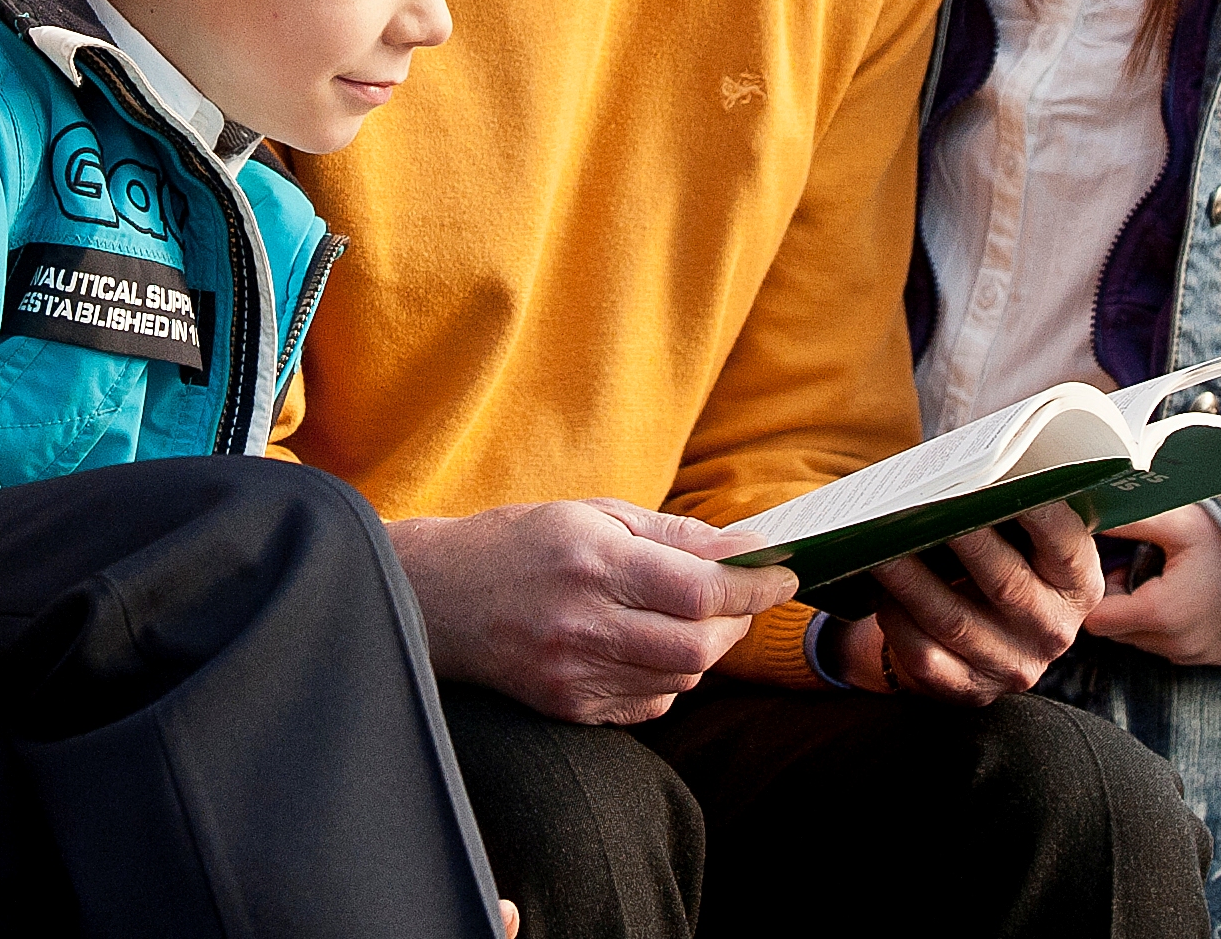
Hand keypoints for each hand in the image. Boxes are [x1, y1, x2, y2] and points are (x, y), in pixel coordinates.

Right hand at [390, 499, 799, 726]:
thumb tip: (741, 547)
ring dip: (705, 649)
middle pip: (700, 645)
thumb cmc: (518, 543)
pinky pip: (649, 703)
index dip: (754, 586)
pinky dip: (669, 677)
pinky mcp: (569, 707)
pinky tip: (652, 647)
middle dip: (737, 623)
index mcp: (594, 564)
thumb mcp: (592, 514)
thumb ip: (671, 534)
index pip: (702, 590)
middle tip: (742, 599)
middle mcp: (586, 624)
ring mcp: (575, 674)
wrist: (437, 597)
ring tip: (695, 618)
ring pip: (681, 678)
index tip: (783, 573)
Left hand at [841, 500, 1103, 702]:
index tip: (1003, 479)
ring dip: (912, 581)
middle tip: (929, 507)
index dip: (1039, 514)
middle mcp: (1052, 630)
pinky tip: (879, 594)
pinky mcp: (971, 690)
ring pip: (955, 621)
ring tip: (879, 545)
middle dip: (965, 542)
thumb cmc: (999, 566)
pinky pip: (927, 658)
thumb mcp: (1023, 545)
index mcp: (1076, 586)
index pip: (1066, 547)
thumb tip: (970, 470)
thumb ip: (1012, 513)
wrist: (984, 642)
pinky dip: (899, 623)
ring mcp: (1012, 666)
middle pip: (1006, 583)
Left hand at [1081, 506, 1220, 665]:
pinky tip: (1187, 594)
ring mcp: (1197, 656)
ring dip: (1144, 614)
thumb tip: (1080, 515)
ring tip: (1168, 577)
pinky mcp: (1215, 658)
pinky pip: (1172, 647)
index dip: (1099, 591)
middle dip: (1121, 601)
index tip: (1116, 565)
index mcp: (1160, 615)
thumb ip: (1125, 521)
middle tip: (1143, 565)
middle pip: (1118, 632)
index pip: (1097, 620)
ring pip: (1143, 641)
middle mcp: (1176, 646)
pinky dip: (1169, 626)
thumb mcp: (1174, 520)